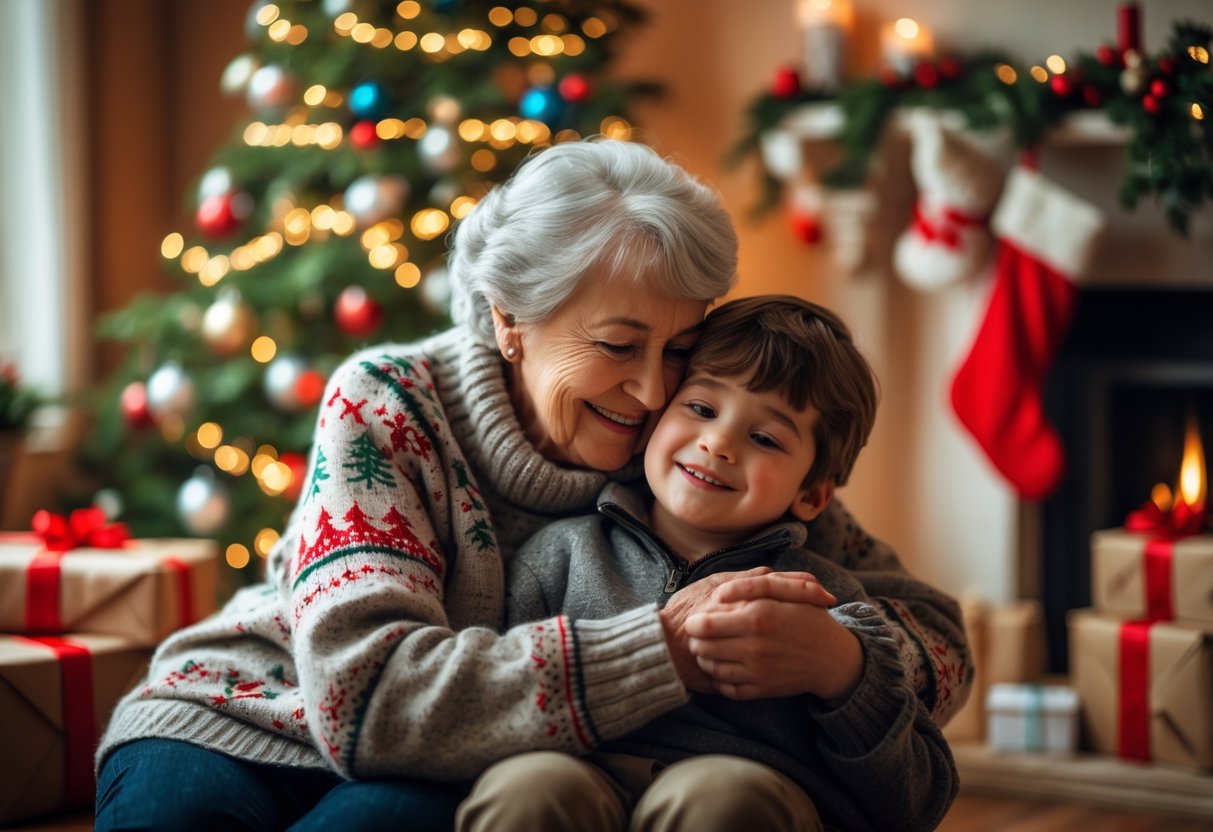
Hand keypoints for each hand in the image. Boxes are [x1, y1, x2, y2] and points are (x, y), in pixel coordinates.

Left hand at [659, 568, 834, 692]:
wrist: (832, 656)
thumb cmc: (807, 617)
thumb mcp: (785, 591)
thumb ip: (751, 585)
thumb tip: (719, 593)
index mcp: (758, 617)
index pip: (705, 625)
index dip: (693, 623)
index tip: (694, 620)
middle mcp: (756, 646)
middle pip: (703, 647)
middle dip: (695, 641)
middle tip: (696, 636)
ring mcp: (759, 671)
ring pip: (712, 669)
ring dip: (704, 659)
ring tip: (706, 651)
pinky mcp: (763, 690)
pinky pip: (727, 689)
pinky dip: (718, 681)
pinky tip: (720, 669)